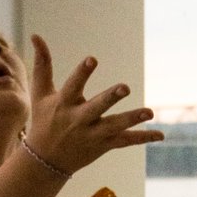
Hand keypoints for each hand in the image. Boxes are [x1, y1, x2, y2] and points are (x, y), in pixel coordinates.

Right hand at [25, 36, 162, 174]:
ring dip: (132, 119)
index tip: (93, 59)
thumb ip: (42, 65)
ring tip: (150, 112)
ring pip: (115, 126)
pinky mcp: (104, 145)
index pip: (73, 85)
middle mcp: (79, 120)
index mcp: (64, 104)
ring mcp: (93, 134)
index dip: (83, 72)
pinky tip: (161, 135)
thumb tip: (36, 35)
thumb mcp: (40, 93)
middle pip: (97, 108)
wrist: (45, 161)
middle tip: (125, 87)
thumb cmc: (43, 120)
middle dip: (110, 98)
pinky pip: (126, 141)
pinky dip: (143, 138)